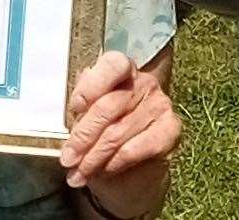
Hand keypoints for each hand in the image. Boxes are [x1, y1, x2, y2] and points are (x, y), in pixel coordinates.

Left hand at [59, 51, 180, 193]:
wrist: (133, 166)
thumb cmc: (104, 131)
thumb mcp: (87, 115)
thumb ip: (82, 106)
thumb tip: (76, 107)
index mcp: (123, 69)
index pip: (112, 66)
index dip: (91, 86)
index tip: (75, 108)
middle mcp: (145, 83)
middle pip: (108, 107)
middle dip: (83, 136)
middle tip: (67, 158)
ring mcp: (160, 105)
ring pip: (117, 133)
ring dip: (93, 157)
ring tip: (78, 172)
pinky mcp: (171, 130)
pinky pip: (135, 149)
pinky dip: (114, 162)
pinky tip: (103, 171)